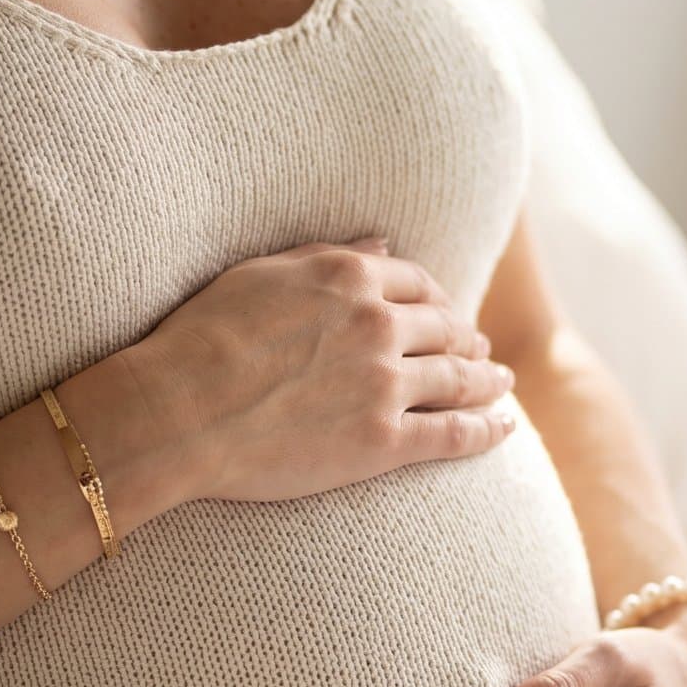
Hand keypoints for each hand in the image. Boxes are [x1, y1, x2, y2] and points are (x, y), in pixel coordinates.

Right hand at [133, 235, 517, 503]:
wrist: (180, 409)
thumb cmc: (201, 336)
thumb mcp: (262, 273)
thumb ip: (328, 255)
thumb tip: (382, 244)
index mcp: (350, 276)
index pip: (415, 282)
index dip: (436, 298)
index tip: (443, 311)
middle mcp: (379, 324)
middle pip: (445, 328)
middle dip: (467, 338)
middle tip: (480, 350)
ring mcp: (386, 384)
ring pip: (460, 378)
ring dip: (488, 379)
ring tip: (503, 383)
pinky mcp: (383, 442)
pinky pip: (454, 433)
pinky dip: (488, 428)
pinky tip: (506, 426)